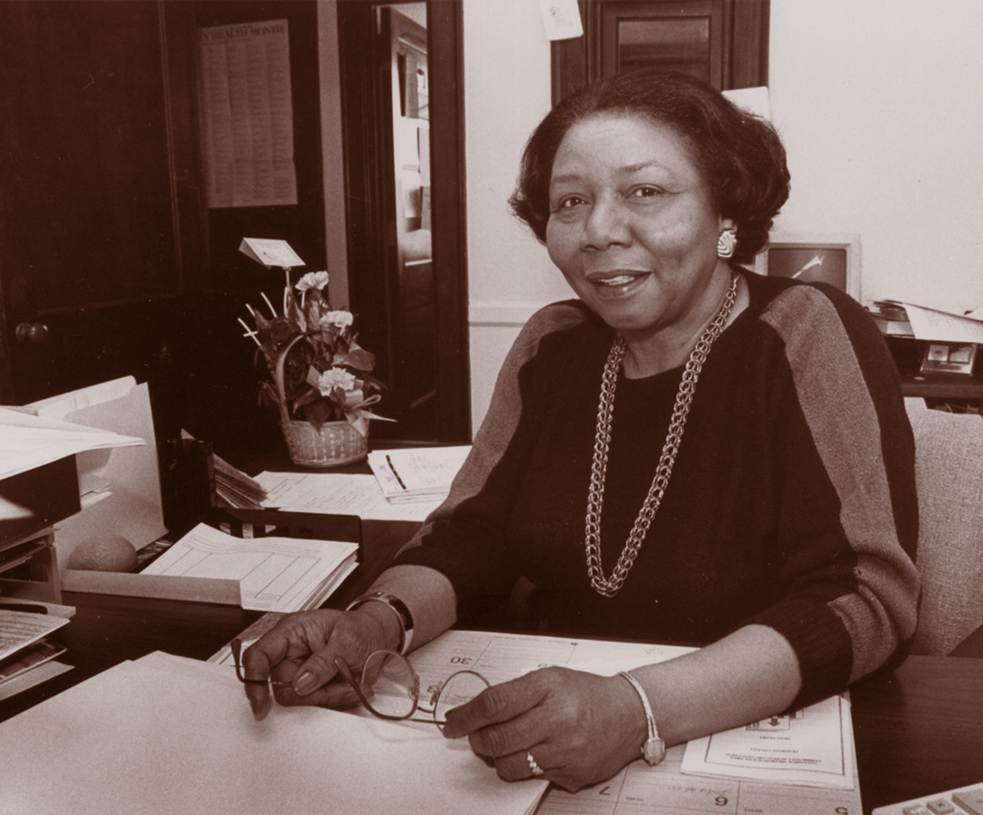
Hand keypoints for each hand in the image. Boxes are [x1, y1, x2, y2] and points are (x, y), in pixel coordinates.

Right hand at [240, 607, 393, 720]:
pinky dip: (333, 699)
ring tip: (349, 680)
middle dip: (313, 692)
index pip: (258, 656)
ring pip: (299, 700)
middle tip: (342, 681)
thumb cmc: (361, 629)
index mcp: (291, 631)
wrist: (377, 637)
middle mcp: (289, 652)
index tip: (262, 707)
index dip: (255, 682)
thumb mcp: (348, 640)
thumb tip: (300, 684)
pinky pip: (314, 704)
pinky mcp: (309, 686)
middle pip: (281, 687)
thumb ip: (323, 662)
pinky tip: (347, 685)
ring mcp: (298, 671)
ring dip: (328, 696)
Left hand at [441, 667, 645, 791]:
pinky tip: (535, 753)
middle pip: (496, 739)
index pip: (493, 704)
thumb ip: (514, 693)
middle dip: (476, 740)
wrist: (630, 713)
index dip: (466, 716)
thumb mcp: (550, 678)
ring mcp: (566, 750)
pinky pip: (532, 778)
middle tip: (475, 736)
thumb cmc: (587, 693)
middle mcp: (558, 719)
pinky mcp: (573, 775)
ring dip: (497, 758)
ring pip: (509, 765)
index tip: (453, 721)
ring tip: (505, 746)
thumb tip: (476, 713)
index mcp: (547, 687)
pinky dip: (525, 767)